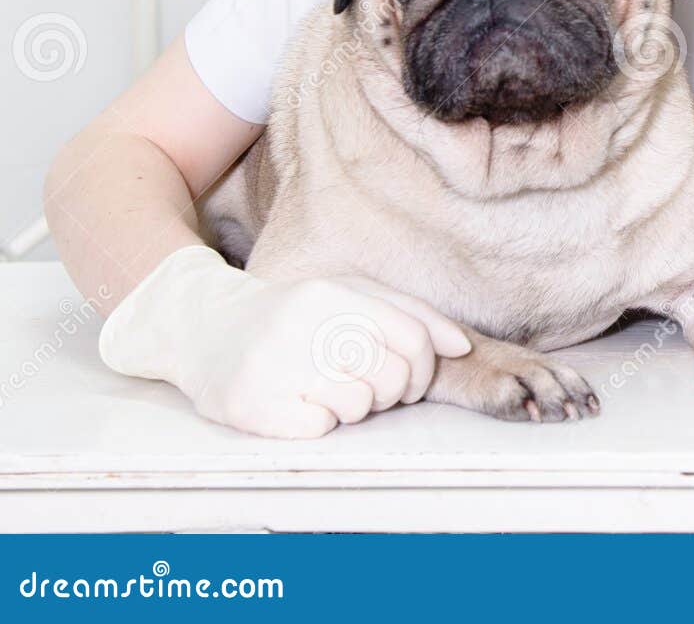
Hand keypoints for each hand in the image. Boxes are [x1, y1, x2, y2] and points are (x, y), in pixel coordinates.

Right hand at [100, 244, 472, 437]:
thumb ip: (409, 314)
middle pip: (392, 376)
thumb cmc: (293, 315)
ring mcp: (274, 367)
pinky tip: (301, 405)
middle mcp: (302, 325)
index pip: (413, 339)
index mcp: (332, 294)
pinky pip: (320, 429)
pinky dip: (320, 424)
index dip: (424, 368)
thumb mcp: (348, 295)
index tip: (411, 379)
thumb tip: (461, 347)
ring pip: (359, 405)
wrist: (203, 330)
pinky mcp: (252, 408)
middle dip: (392, 391)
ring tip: (331, 392)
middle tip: (371, 389)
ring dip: (355, 408)